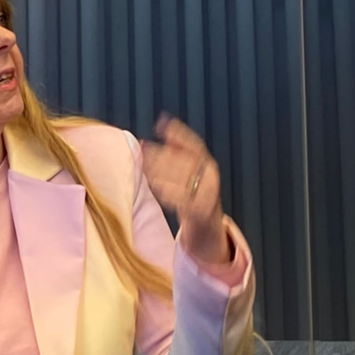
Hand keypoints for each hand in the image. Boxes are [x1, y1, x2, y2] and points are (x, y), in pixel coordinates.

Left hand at [141, 114, 230, 263]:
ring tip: (144, 166)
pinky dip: (168, 192)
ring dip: (161, 171)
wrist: (208, 230)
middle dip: (162, 153)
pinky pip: (183, 199)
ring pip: (183, 179)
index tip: (161, 124)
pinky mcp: (201, 212)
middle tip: (143, 148)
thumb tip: (162, 124)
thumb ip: (178, 152)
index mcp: (209, 166)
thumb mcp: (190, 174)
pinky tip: (156, 186)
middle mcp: (212, 178)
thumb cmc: (193, 197)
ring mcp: (208, 195)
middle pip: (185, 160)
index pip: (195, 145)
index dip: (178, 133)